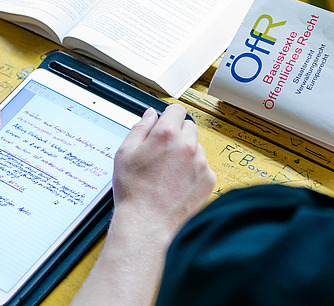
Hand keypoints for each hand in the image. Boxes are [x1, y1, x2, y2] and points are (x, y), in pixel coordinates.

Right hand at [112, 104, 215, 239]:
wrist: (148, 223)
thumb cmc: (134, 192)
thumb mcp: (125, 153)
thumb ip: (140, 129)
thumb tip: (150, 115)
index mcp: (167, 134)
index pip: (177, 110)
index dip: (169, 116)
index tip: (166, 124)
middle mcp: (187, 146)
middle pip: (189, 127)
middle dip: (177, 135)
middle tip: (163, 153)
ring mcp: (201, 163)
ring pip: (197, 148)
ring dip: (186, 154)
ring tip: (169, 173)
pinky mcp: (209, 180)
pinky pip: (203, 167)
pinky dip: (193, 172)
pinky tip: (178, 183)